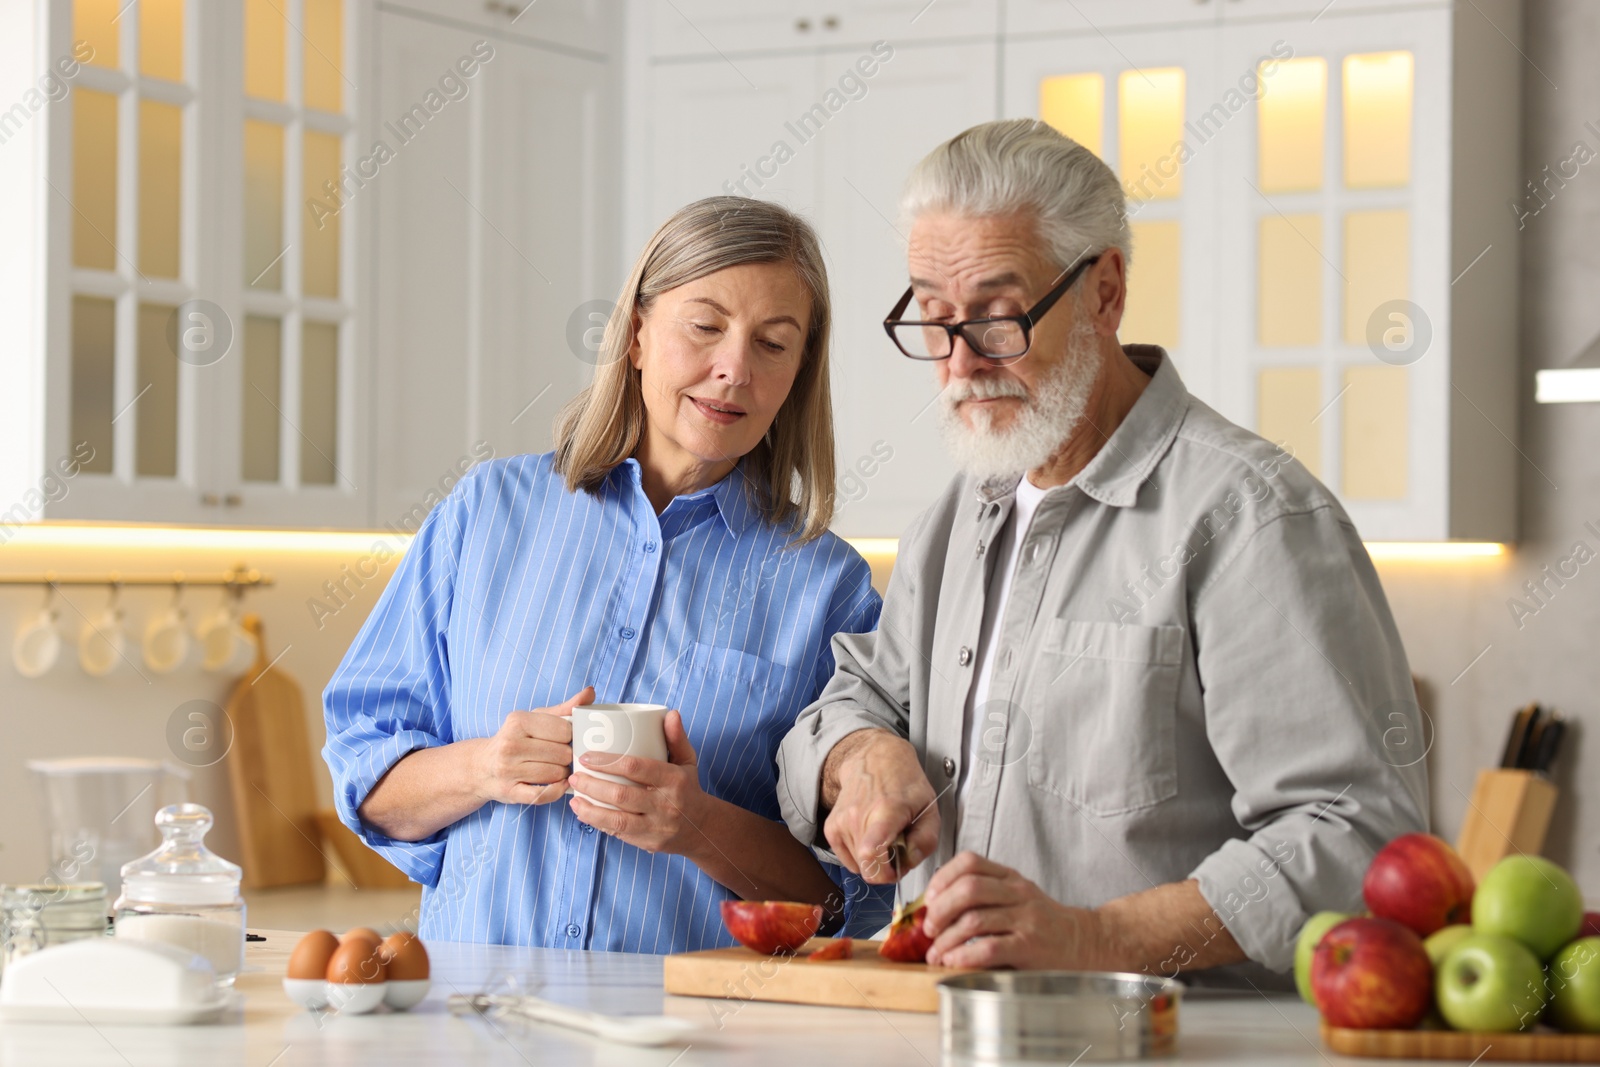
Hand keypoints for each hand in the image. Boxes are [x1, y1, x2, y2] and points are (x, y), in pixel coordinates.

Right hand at [470, 685, 590, 805]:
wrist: (482, 767)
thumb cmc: (516, 739)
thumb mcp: (536, 718)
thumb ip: (565, 708)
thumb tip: (589, 692)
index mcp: (518, 721)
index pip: (565, 730)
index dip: (570, 736)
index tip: (564, 739)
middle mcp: (510, 745)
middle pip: (563, 754)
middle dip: (566, 756)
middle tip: (559, 756)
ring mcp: (508, 770)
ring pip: (556, 774)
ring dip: (562, 774)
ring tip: (555, 768)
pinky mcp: (510, 792)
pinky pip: (544, 795)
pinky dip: (556, 791)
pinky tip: (557, 785)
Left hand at [567, 710, 711, 854]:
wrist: (702, 828)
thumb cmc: (688, 789)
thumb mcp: (688, 762)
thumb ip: (676, 738)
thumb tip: (670, 713)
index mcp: (673, 780)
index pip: (637, 767)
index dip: (608, 762)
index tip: (587, 756)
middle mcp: (665, 804)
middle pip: (622, 795)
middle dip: (592, 785)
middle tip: (574, 776)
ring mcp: (657, 826)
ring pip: (617, 819)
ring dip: (590, 809)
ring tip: (574, 799)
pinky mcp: (648, 842)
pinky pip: (619, 833)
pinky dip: (598, 823)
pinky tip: (584, 814)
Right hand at [821, 729, 938, 883]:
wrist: (873, 759)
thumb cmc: (904, 783)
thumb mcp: (930, 808)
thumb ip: (926, 840)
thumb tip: (908, 862)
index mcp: (885, 812)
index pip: (871, 853)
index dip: (886, 873)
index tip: (899, 867)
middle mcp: (857, 817)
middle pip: (867, 869)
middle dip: (886, 869)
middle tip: (898, 850)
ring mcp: (841, 823)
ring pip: (858, 867)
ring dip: (874, 861)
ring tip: (884, 837)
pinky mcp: (831, 828)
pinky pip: (848, 860)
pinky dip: (861, 856)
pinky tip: (871, 837)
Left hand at [922, 852, 1106, 968]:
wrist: (1086, 943)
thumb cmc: (1044, 923)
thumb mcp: (1017, 898)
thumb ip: (985, 897)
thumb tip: (936, 909)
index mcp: (1010, 878)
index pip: (970, 862)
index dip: (942, 878)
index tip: (928, 898)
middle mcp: (1018, 893)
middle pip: (968, 888)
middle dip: (940, 909)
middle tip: (929, 929)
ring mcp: (1026, 919)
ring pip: (974, 919)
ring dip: (947, 938)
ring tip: (937, 953)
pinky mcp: (1030, 946)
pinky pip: (989, 947)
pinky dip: (964, 955)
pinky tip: (954, 961)